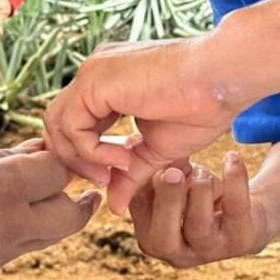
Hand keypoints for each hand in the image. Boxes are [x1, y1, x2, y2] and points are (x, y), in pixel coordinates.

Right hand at [0, 139, 99, 279]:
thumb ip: (1, 158)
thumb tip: (36, 152)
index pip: (59, 173)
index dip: (60, 161)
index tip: (54, 155)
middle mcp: (6, 227)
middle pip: (71, 216)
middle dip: (78, 199)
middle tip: (80, 188)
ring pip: (43, 239)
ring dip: (44, 219)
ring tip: (26, 201)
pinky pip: (9, 254)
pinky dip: (8, 237)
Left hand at [42, 36, 250, 212]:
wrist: (223, 77)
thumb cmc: (201, 106)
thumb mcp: (157, 149)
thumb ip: (130, 172)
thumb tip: (114, 207)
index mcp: (108, 83)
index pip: (73, 122)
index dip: (83, 156)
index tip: (110, 177)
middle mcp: (95, 73)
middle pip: (56, 123)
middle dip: (74, 159)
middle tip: (104, 180)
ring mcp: (93, 73)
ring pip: (57, 124)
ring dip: (82, 159)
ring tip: (117, 171)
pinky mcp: (95, 80)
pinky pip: (72, 126)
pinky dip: (92, 151)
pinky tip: (124, 157)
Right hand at [130, 152, 269, 267]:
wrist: (244, 214)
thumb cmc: (195, 194)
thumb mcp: (168, 180)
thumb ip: (148, 164)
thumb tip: (131, 143)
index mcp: (151, 240)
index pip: (137, 213)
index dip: (142, 181)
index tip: (153, 157)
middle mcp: (178, 254)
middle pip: (162, 236)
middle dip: (166, 199)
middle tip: (173, 172)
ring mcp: (211, 251)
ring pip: (199, 223)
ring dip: (200, 186)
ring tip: (203, 175)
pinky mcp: (242, 240)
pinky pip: (236, 208)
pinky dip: (234, 179)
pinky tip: (231, 157)